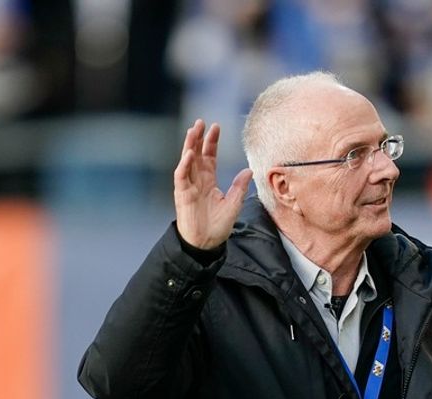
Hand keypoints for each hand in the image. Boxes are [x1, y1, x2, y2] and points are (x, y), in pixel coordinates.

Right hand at [173, 119, 252, 249]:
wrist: (206, 245)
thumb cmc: (217, 227)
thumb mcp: (233, 205)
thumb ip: (239, 187)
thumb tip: (249, 170)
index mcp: (209, 181)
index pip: (209, 156)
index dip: (212, 142)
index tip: (216, 126)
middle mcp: (197, 180)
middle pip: (196, 154)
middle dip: (198, 137)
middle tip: (201, 122)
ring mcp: (188, 186)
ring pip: (187, 161)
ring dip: (189, 145)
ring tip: (193, 130)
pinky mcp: (182, 195)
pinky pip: (181, 176)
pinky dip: (184, 165)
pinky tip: (189, 153)